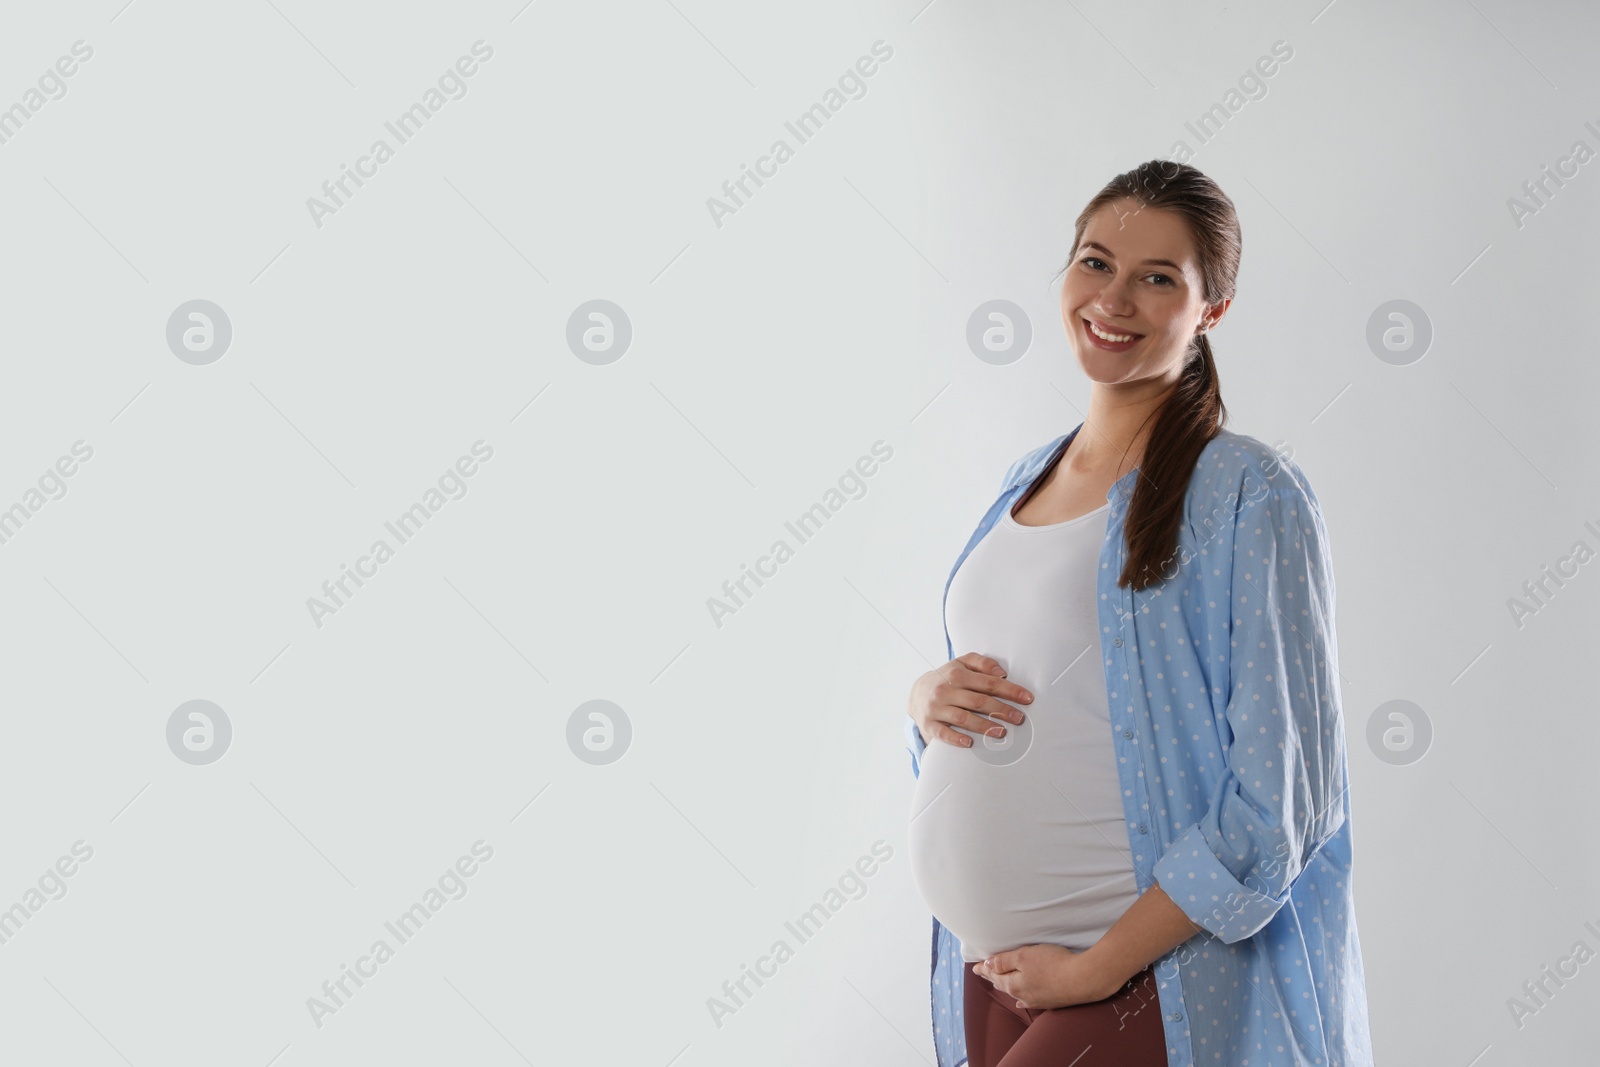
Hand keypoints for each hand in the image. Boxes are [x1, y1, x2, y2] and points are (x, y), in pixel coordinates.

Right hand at [907, 653, 1032, 748]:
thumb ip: (981, 663)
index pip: (988, 683)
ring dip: (984, 726)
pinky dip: (956, 738)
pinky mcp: (928, 724)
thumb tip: (1001, 673)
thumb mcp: (961, 664)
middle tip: (1019, 718)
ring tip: (1002, 732)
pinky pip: (943, 733)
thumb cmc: (947, 679)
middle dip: (1001, 710)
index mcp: (957, 674)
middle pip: (978, 701)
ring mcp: (936, 708)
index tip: (1027, 698)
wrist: (916, 693)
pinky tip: (970, 742)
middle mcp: (945, 690)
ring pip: (963, 718)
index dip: (1010, 690)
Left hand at [971, 944, 1118, 1009]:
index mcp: (1013, 984)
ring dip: (1005, 985)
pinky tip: (1020, 1001)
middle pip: (1003, 984)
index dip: (984, 968)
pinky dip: (1020, 998)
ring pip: (1015, 992)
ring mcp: (1036, 1000)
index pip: (994, 974)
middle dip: (992, 976)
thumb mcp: (1024, 956)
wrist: (1082, 980)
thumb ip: (1004, 961)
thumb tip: (987, 965)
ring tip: (997, 982)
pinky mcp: (1049, 1001)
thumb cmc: (1053, 964)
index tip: (975, 967)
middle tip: (983, 971)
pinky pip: (1028, 1000)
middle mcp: (1022, 995)